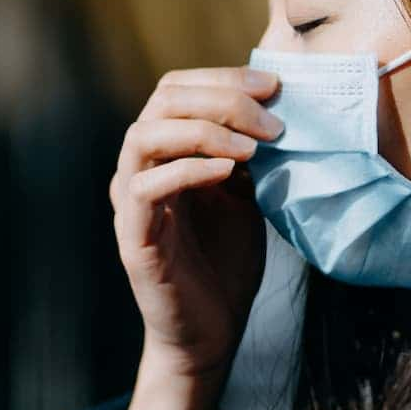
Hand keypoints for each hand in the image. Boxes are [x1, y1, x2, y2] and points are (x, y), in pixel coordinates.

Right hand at [109, 65, 284, 387]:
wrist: (212, 332)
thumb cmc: (226, 262)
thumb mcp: (248, 194)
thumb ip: (250, 153)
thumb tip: (279, 109)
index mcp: (164, 152)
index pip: (178, 88)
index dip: (224, 77)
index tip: (274, 86)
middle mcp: (138, 167)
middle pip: (161, 100)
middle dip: (221, 98)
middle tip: (271, 120)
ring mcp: (131, 201)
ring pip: (143, 135)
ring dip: (204, 130)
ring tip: (252, 147)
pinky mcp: (133, 237)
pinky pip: (145, 188)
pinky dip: (188, 169)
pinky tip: (228, 172)